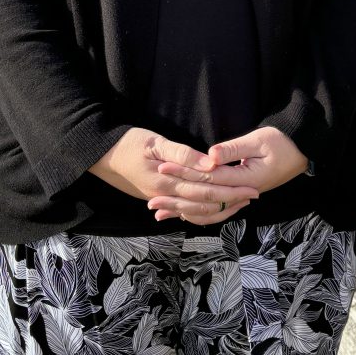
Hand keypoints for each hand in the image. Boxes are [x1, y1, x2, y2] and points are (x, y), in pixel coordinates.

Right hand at [88, 127, 258, 224]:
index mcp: (168, 181)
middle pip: (206, 202)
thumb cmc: (129, 143)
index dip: (232, 188)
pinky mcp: (158, 197)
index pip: (208, 188)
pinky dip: (202, 212)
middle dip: (232, 199)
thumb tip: (210, 164)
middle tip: (254, 195)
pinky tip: (214, 210)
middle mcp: (166, 195)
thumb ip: (184, 154)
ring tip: (240, 203)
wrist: (102, 155)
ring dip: (220, 208)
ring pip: (196, 211)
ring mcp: (161, 199)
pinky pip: (184, 211)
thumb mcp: (155, 142)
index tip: (253, 186)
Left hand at [156, 125, 308, 199]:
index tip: (162, 167)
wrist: (302, 151)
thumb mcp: (259, 140)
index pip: (208, 177)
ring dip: (184, 210)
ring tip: (160, 213)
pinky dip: (198, 212)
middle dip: (177, 198)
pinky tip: (182, 213)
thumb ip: (234, 149)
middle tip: (151, 201)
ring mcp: (241, 197)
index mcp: (245, 180)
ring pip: (208, 209)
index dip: (184, 172)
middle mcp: (242, 193)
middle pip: (204, 198)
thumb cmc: (283, 142)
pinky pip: (217, 209)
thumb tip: (210, 155)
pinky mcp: (240, 195)